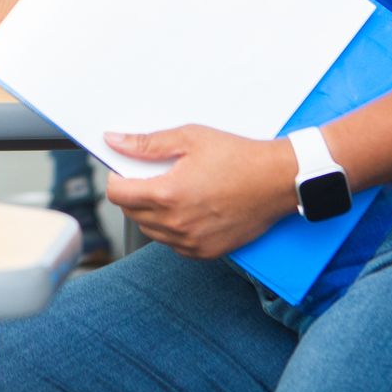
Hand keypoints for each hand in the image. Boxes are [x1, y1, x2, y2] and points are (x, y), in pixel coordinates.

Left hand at [103, 126, 297, 258]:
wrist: (277, 181)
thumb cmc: (237, 157)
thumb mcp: (188, 139)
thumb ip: (146, 143)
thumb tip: (114, 142)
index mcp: (168, 195)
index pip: (117, 195)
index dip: (115, 179)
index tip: (124, 170)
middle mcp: (177, 224)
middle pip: (131, 213)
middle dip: (133, 193)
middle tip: (150, 175)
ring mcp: (192, 242)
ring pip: (150, 230)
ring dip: (150, 212)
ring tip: (170, 190)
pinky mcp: (206, 252)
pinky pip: (173, 244)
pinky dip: (171, 228)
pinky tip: (185, 209)